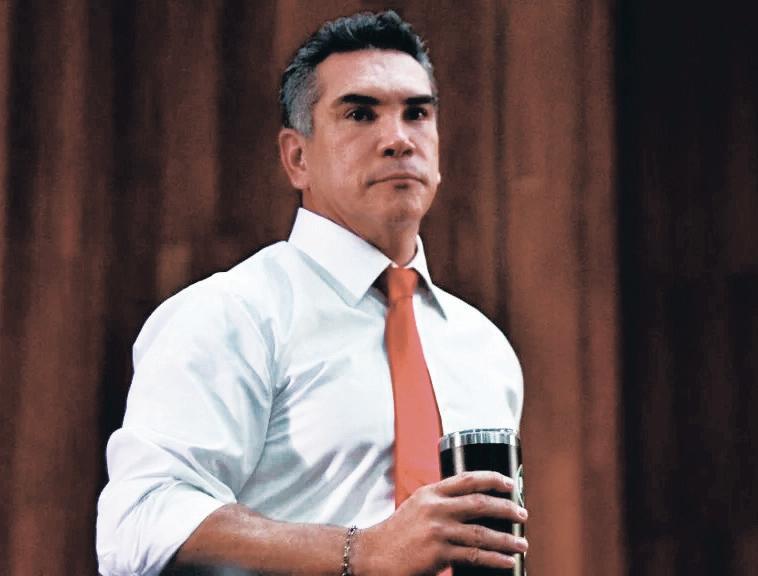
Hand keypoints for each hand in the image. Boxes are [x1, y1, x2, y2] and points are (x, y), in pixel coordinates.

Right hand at [351, 471, 528, 575]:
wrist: (373, 554)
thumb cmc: (397, 533)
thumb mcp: (417, 507)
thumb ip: (441, 503)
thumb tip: (472, 506)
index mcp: (431, 493)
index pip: (467, 479)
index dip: (492, 478)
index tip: (510, 483)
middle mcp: (436, 508)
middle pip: (480, 503)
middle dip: (507, 508)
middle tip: (523, 513)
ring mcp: (438, 530)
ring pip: (482, 533)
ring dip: (507, 539)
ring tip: (522, 543)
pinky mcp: (439, 553)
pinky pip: (474, 555)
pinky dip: (495, 558)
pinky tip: (507, 561)